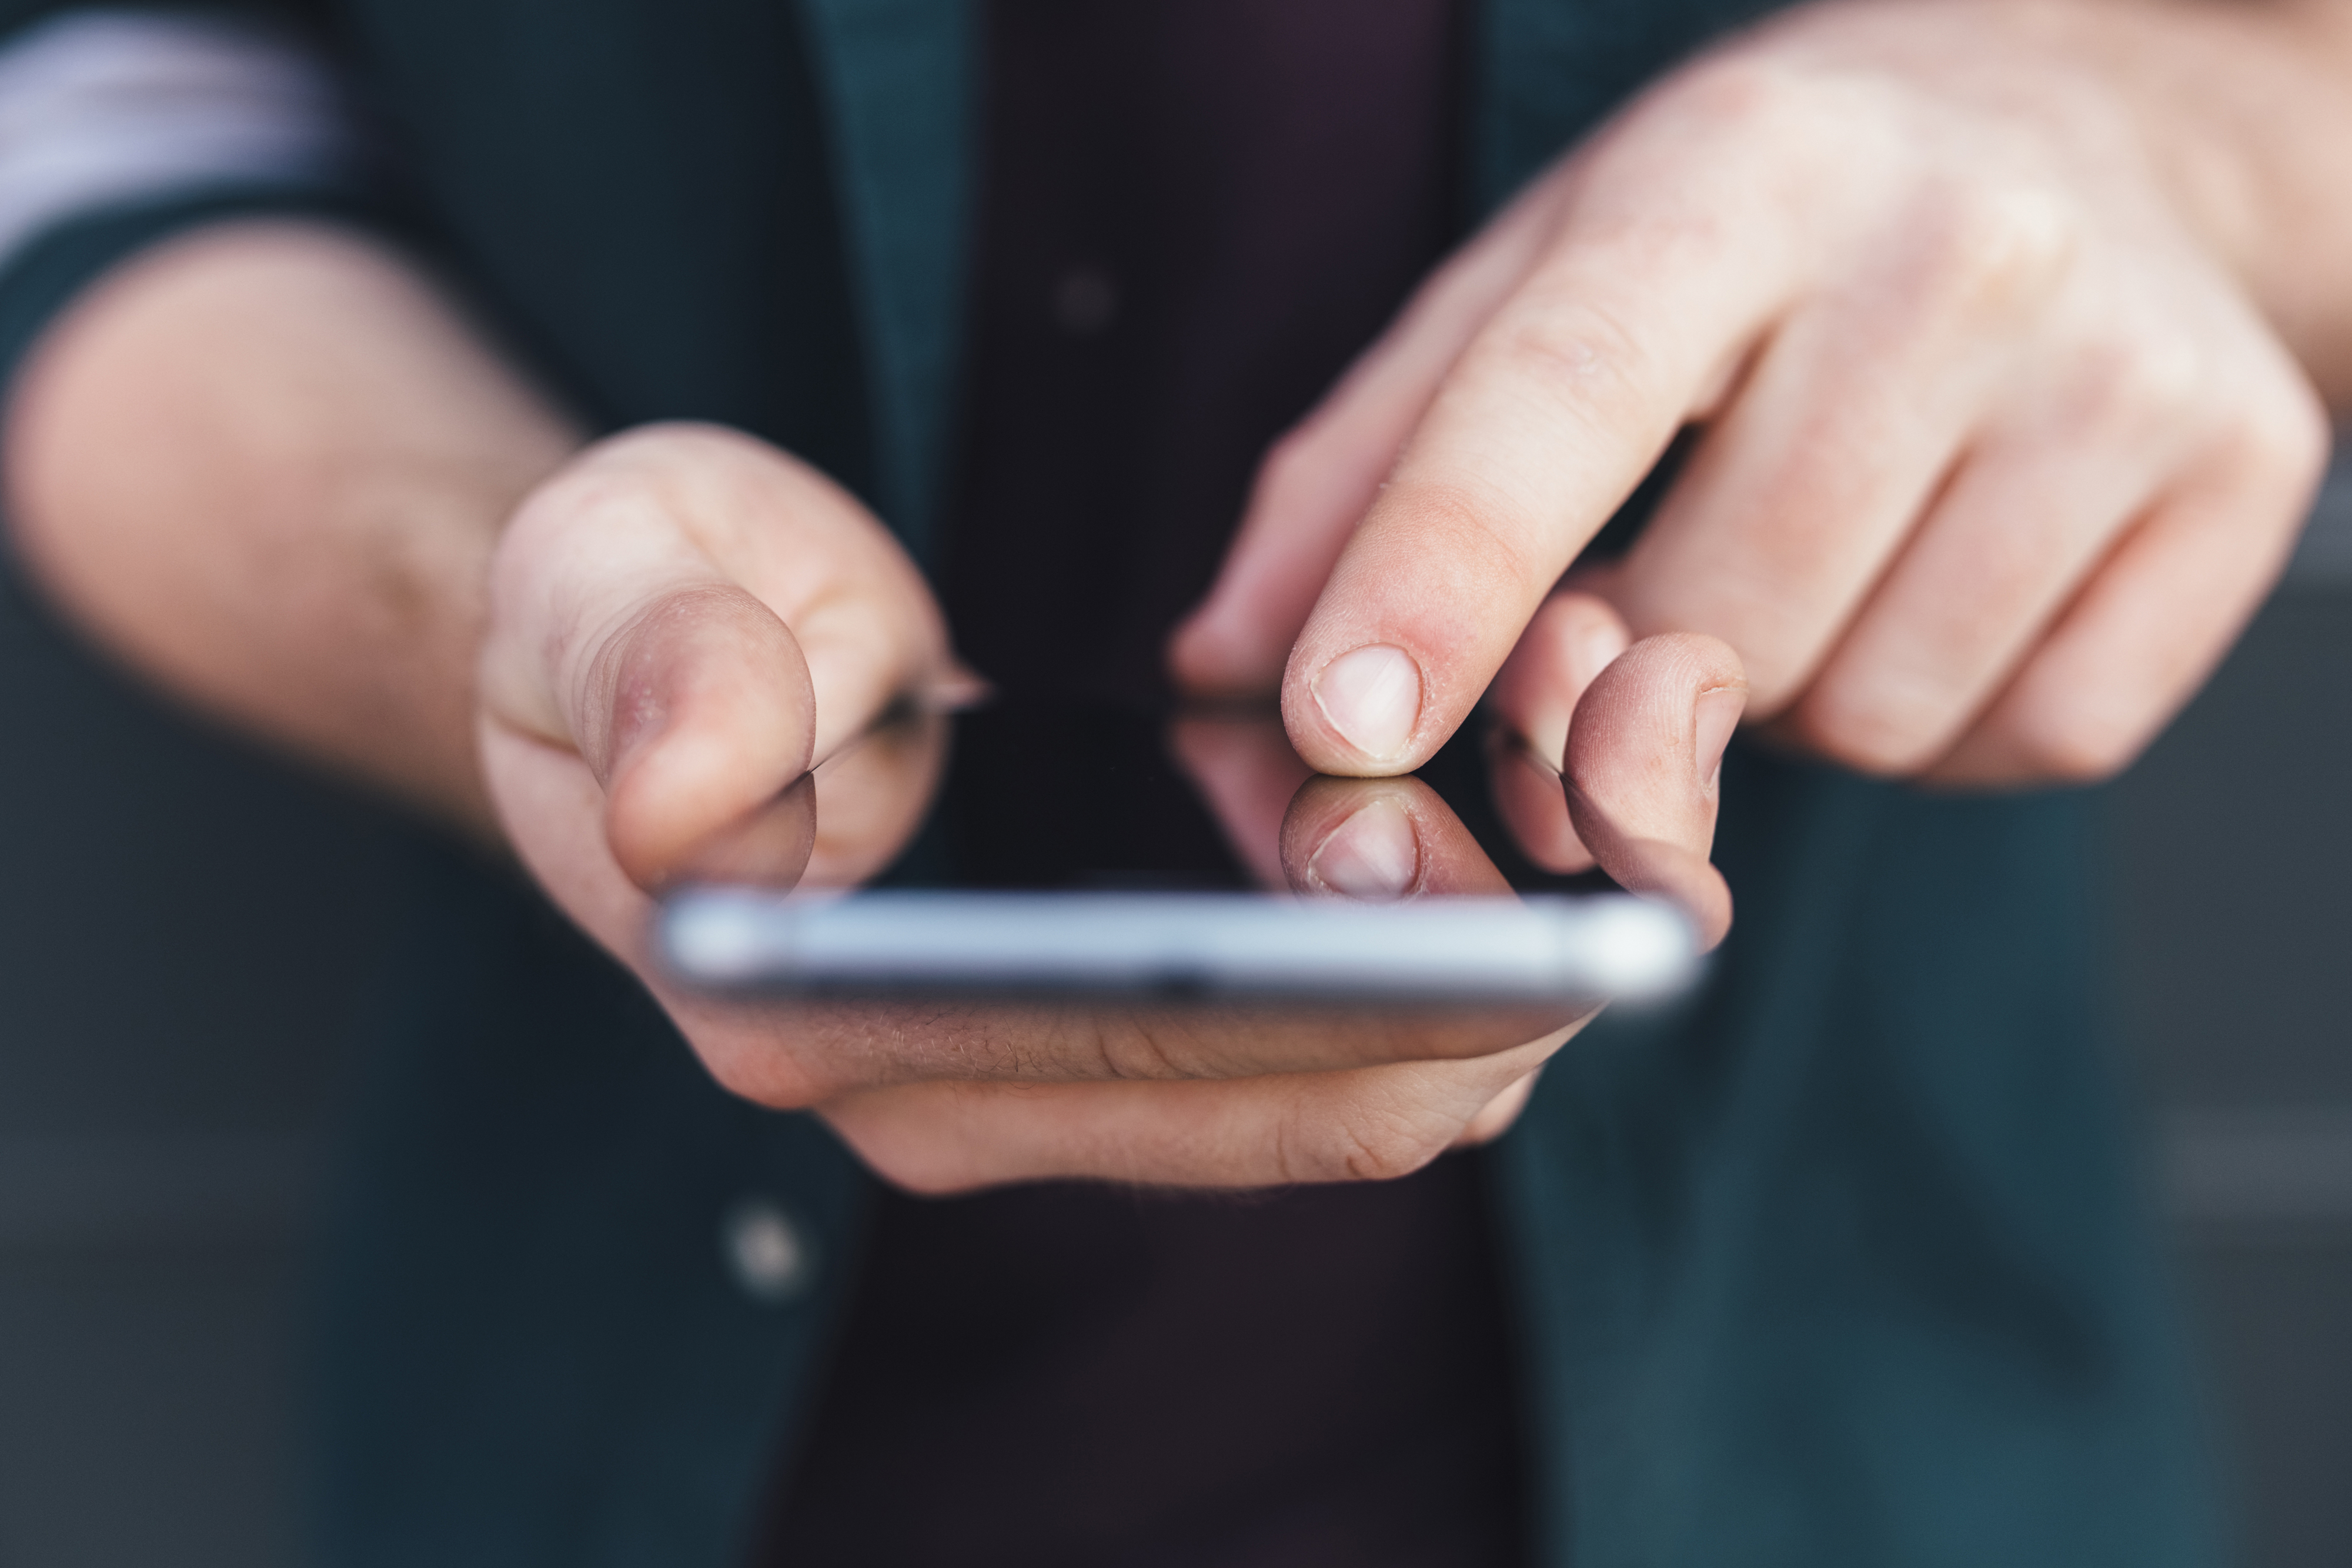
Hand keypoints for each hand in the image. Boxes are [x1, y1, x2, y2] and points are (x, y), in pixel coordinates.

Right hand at [477, 424, 1741, 1193]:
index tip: (1562, 871)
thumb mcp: (608, 585)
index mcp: (845, 1024)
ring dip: (1533, 919)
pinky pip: (1367, 1006)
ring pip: (1390, 1071)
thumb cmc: (631, 613)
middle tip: (1620, 720)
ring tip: (1593, 696)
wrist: (656, 643)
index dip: (1398, 990)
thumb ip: (647, 679)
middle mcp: (978, 1092)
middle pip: (1344, 1102)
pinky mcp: (1139, 1008)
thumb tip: (681, 799)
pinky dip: (1481, 902)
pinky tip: (1517, 740)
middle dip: (1528, 947)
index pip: (1179, 1064)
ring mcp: (1069, 1065)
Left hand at [1171, 0, 2329, 789]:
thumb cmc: (1773, 230)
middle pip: (1707, 624)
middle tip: (1641, 592)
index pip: (1562, 394)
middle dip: (1624, 679)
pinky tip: (1939, 575)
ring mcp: (2121, 372)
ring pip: (1861, 708)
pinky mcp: (2236, 482)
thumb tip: (1226, 665)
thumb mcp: (1547, 275)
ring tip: (1818, 540)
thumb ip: (1370, 463)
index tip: (1336, 728)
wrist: (2101, 139)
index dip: (1439, 576)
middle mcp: (1953, 252)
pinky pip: (2020, 737)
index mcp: (1738, 173)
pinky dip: (1943, 713)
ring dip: (1786, 693)